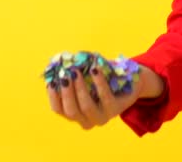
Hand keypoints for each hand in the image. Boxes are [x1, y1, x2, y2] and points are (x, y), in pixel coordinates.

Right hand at [47, 63, 165, 129]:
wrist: (130, 81)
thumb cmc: (101, 78)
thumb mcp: (85, 75)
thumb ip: (71, 71)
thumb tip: (55, 60)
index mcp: (75, 114)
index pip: (58, 109)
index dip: (53, 96)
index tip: (51, 81)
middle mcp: (87, 121)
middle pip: (71, 111)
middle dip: (66, 92)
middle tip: (64, 74)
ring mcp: (102, 117)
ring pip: (86, 106)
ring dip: (80, 88)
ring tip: (76, 71)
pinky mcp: (116, 110)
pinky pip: (105, 96)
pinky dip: (98, 82)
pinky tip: (95, 69)